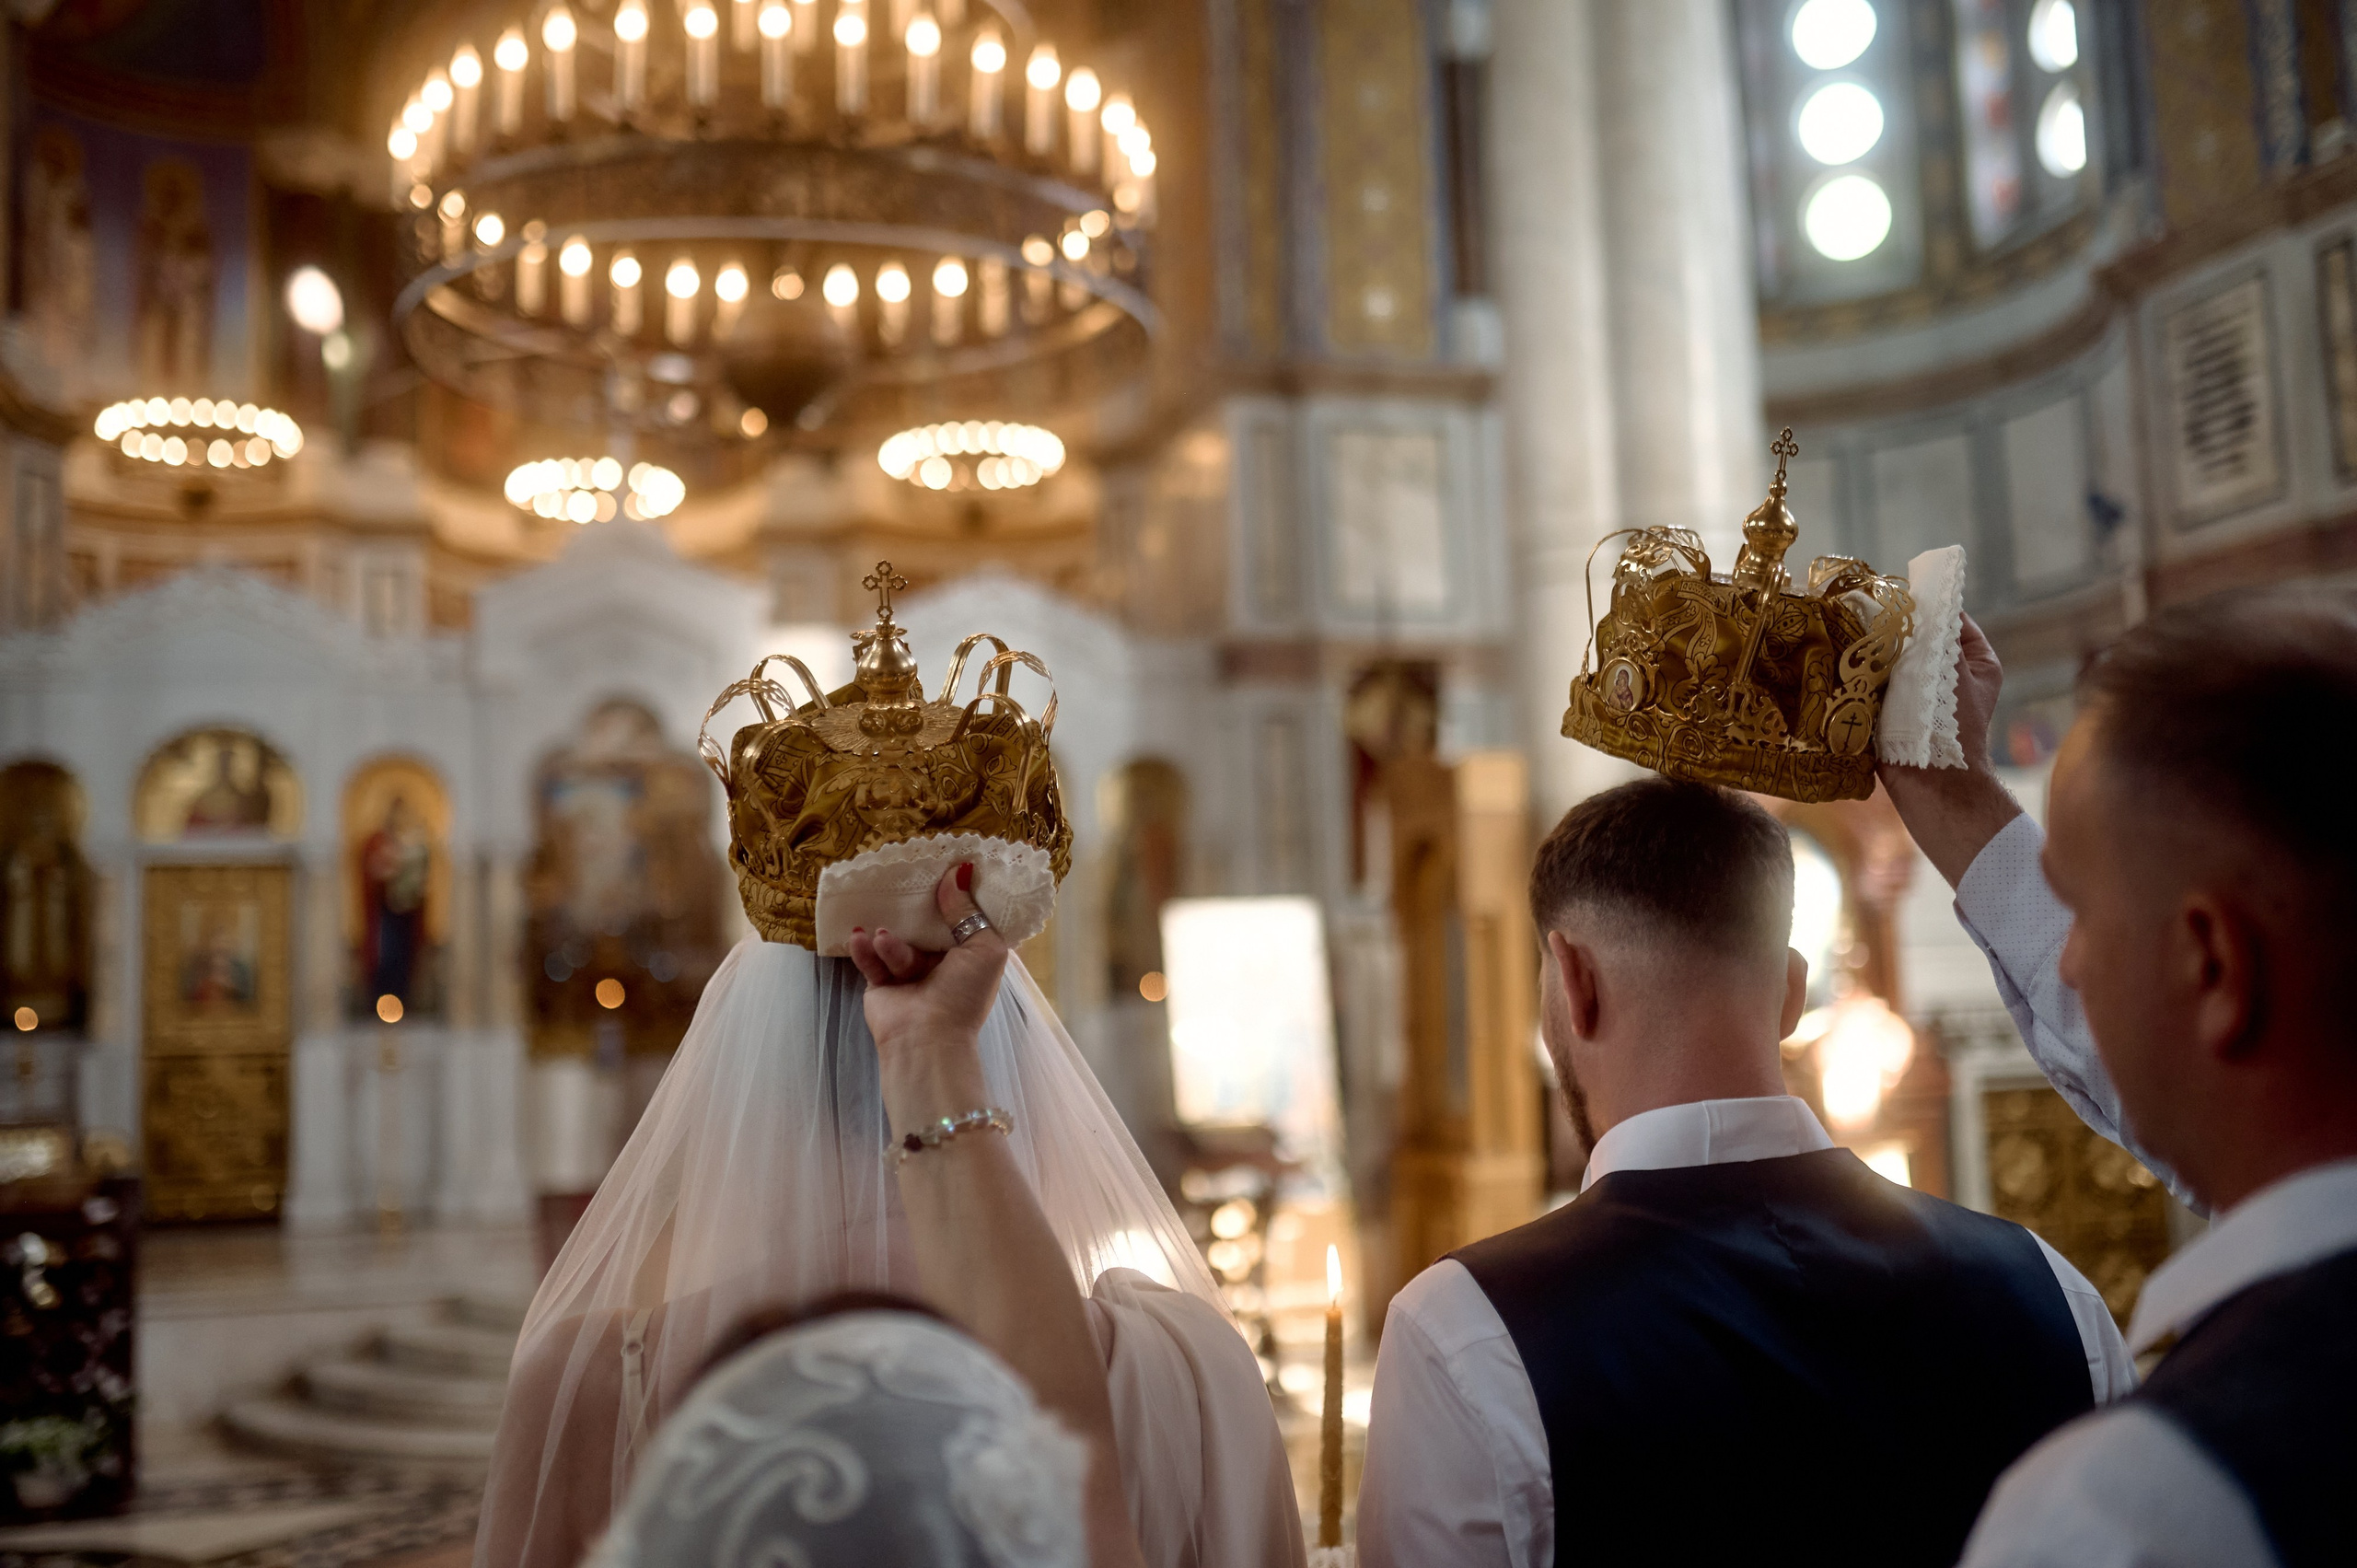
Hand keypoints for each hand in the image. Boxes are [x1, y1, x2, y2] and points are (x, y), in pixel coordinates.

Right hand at [846, 864, 1009, 1068]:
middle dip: (913, 909)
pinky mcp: (881, 983)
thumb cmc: (963, 995)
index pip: (963, 918)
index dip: (956, 894)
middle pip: (925, 926)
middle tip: (900, 885)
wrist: (926, 1040)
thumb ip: (968, 910)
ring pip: (895, 941)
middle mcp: (941, 963)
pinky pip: (871, 959)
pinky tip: (860, 938)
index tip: (944, 864)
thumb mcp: (983, 948)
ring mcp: (909, 973)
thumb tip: (958, 872)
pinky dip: (864, 949)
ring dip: (888, 938)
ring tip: (884, 938)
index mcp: (970, 956)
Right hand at [1877, 614, 2023, 888]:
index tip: (1899, 594)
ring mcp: (1924, 696)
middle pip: (1922, 639)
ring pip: (1897, 662)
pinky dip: (1867, 678)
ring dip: (1878, 654)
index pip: (1953, 618)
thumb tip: (1924, 603)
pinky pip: (1880, 685)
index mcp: (1977, 662)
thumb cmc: (1948, 724)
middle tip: (1869, 615)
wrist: (1928, 781)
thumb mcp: (1948, 668)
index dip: (1928, 604)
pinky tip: (1849, 665)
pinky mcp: (1898, 713)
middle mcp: (1953, 676)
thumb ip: (1940, 633)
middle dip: (1897, 630)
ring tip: (1855, 637)